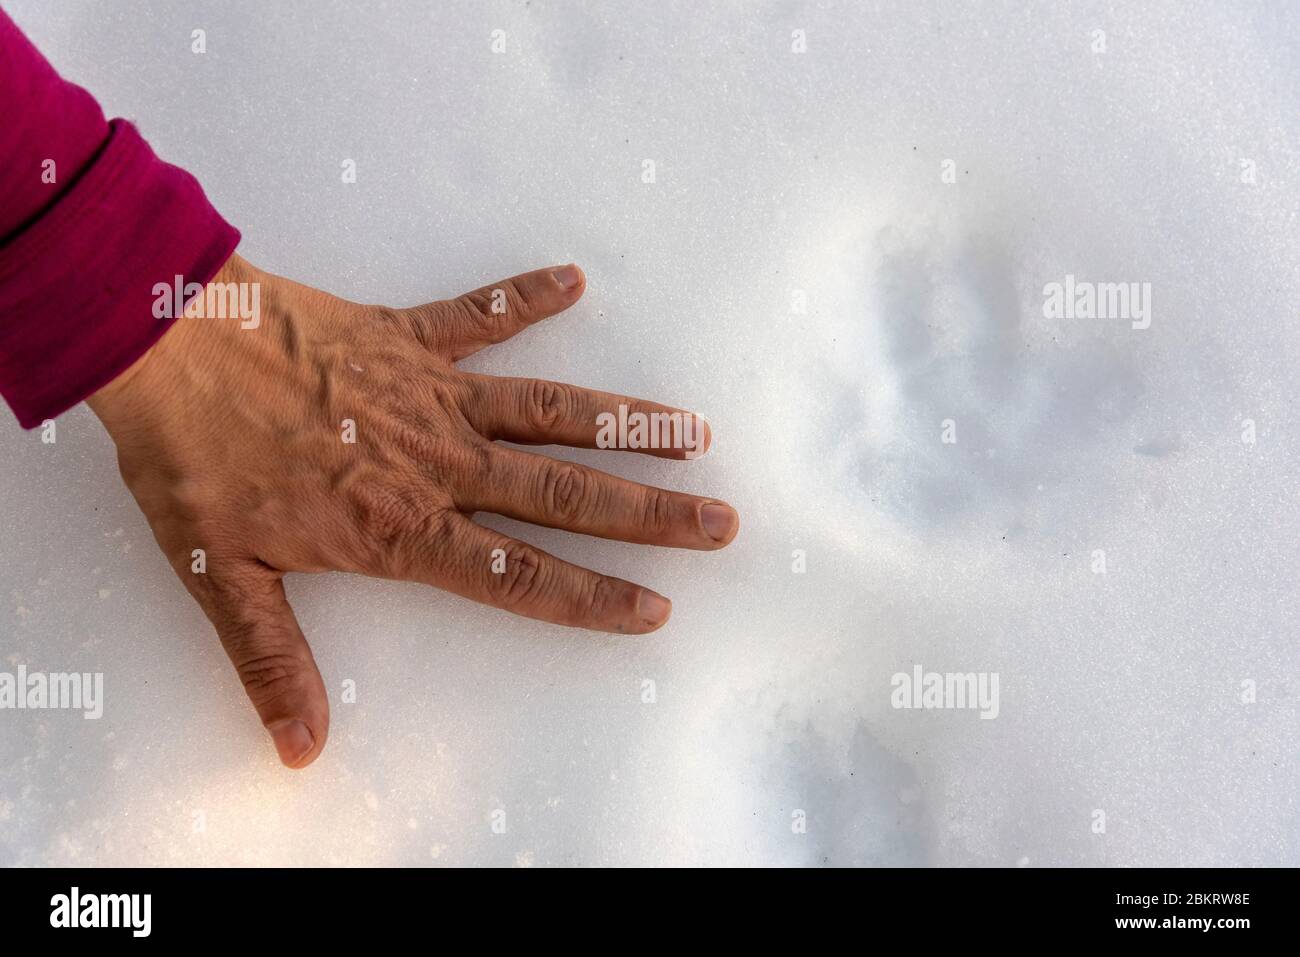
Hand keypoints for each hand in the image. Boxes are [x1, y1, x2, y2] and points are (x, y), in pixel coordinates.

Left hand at [87, 254, 737, 767]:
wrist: (160, 342)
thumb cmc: (192, 458)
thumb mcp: (223, 575)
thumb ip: (272, 660)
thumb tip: (299, 748)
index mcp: (400, 523)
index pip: (518, 574)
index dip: (591, 597)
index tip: (655, 607)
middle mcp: (437, 460)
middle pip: (563, 493)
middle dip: (647, 515)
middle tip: (719, 522)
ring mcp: (429, 391)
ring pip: (549, 410)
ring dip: (623, 423)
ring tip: (692, 432)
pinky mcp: (406, 335)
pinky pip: (480, 315)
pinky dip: (525, 297)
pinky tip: (575, 280)